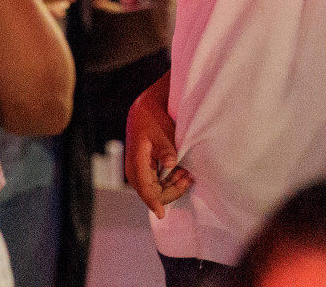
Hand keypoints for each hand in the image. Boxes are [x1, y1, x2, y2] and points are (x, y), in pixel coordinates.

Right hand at [124, 82, 190, 218]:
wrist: (144, 110)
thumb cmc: (151, 120)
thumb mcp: (160, 131)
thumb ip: (166, 148)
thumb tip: (171, 164)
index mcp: (136, 165)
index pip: (145, 190)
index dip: (154, 203)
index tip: (161, 214)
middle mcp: (136, 173)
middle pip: (154, 195)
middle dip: (173, 191)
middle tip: (189, 177)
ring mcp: (142, 174)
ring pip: (159, 191)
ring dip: (174, 186)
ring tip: (189, 174)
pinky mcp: (148, 172)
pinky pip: (160, 184)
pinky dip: (172, 181)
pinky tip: (183, 173)